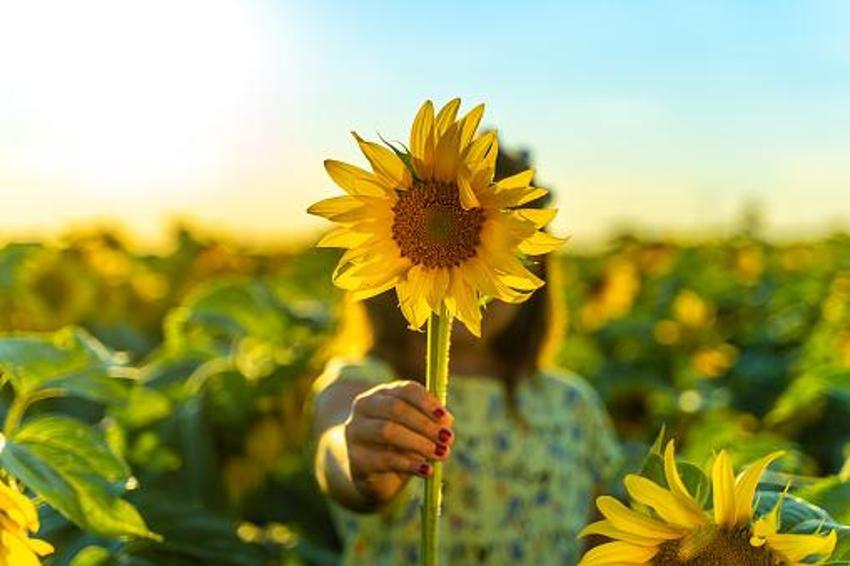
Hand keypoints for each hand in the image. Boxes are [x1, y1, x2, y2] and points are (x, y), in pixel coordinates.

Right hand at [344, 380, 454, 505]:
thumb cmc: (397, 444)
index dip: (428, 403)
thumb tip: (447, 422)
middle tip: (448, 439)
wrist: (366, 471)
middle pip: (396, 409)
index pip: (406, 390)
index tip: (447, 419)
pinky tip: (427, 470)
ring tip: (441, 454)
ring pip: (387, 432)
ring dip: (419, 443)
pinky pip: (385, 459)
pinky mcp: (356, 458)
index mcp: (382, 394)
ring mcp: (356, 432)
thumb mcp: (414, 429)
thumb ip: (429, 422)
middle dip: (425, 424)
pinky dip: (410, 464)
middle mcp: (365, 407)